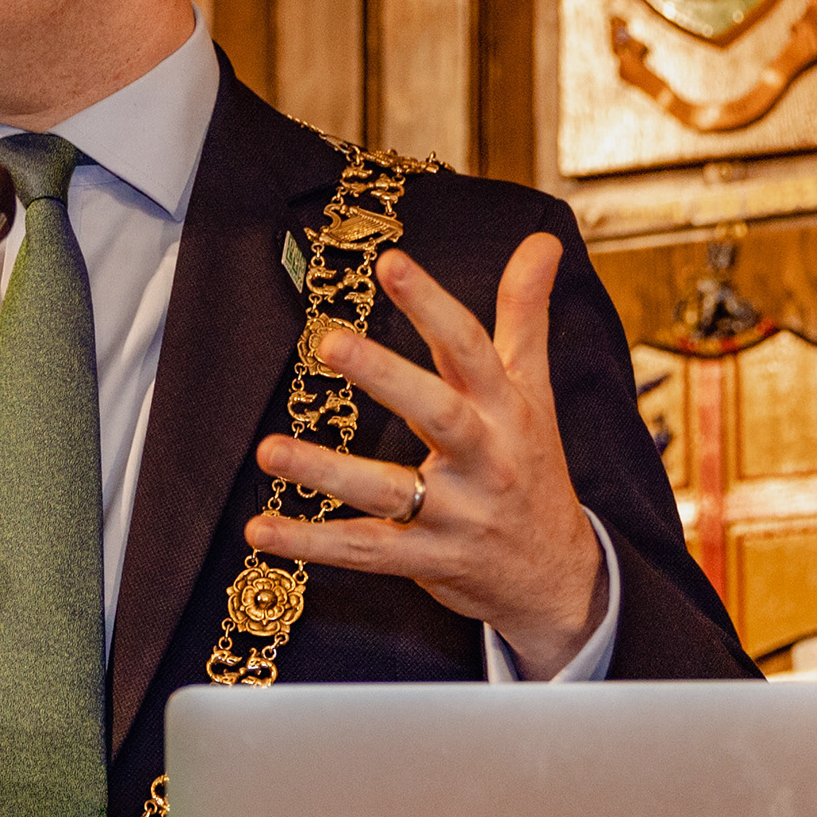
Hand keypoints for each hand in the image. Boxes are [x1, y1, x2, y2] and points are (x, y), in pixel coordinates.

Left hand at [242, 234, 605, 673]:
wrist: (557, 575)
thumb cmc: (534, 467)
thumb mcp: (535, 392)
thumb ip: (525, 315)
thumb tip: (542, 240)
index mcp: (505, 409)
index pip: (469, 347)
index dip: (431, 304)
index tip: (390, 261)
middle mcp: (485, 458)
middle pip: (436, 413)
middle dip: (386, 377)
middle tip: (331, 342)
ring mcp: (456, 514)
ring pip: (389, 491)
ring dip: (327, 472)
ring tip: (269, 450)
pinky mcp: (428, 560)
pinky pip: (364, 551)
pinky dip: (310, 543)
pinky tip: (259, 530)